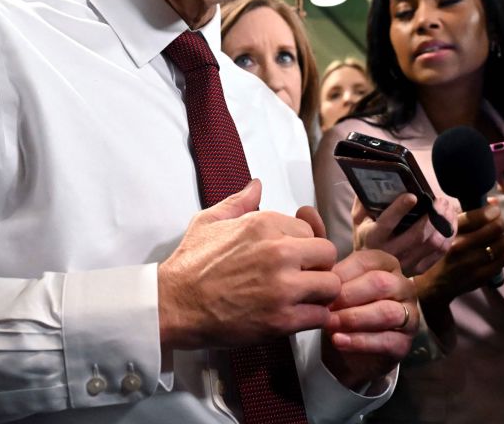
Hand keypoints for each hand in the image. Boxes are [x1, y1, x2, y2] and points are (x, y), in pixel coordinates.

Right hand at [158, 180, 341, 350]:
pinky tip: (296, 316)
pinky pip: (320, 315)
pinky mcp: (281, 319)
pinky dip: (312, 318)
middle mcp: (278, 251)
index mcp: (264, 224)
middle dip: (318, 266)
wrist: (173, 305)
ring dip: (319, 294)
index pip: (311, 230)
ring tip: (302, 298)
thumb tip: (256, 185)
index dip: (304, 245)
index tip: (293, 257)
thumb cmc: (190, 266)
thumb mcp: (209, 221)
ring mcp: (282, 286)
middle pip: (328, 254)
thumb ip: (239, 202)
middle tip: (302, 277)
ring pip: (330, 285)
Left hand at [322, 248, 416, 390]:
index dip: (342, 274)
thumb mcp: (338, 290)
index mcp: (387, 265)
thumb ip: (334, 281)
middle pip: (380, 284)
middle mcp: (403, 286)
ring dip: (354, 318)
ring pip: (387, 312)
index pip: (367, 261)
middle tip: (325, 306)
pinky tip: (339, 340)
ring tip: (330, 324)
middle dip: (348, 295)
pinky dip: (359, 341)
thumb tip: (323, 280)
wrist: (350, 349)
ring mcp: (409, 315)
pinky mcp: (405, 343)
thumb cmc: (344, 309)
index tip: (320, 286)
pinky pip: (386, 341)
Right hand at [352, 193, 457, 275]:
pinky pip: (440, 252)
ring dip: (444, 224)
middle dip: (433, 215)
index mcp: (372, 237)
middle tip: (440, 200)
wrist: (369, 269)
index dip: (400, 209)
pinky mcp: (419, 270)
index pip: (387, 223)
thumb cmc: (365, 236)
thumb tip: (372, 180)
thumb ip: (363, 200)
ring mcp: (406, 263)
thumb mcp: (359, 218)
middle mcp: (389, 252)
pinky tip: (449, 223)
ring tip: (447, 209)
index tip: (413, 196)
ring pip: (433, 243)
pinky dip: (448, 235)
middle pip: (417, 234)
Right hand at [412, 202, 503, 313]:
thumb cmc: (439, 253)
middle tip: (497, 224)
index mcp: (449, 233)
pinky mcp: (480, 276)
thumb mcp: (446, 231)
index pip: (478, 216)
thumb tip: (492, 202)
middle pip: (494, 228)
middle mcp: (460, 246)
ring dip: (503, 238)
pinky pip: (502, 260)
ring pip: (501, 244)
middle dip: (499, 223)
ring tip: (498, 238)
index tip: (494, 210)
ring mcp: (471, 263)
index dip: (491, 211)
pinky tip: (500, 251)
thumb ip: (467, 216)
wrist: (434, 284)